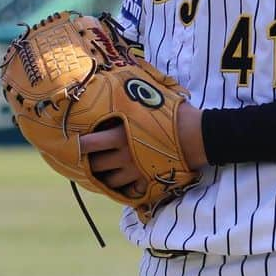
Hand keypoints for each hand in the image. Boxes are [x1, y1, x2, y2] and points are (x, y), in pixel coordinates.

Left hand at [79, 105, 207, 198]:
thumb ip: (133, 102)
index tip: (75, 142)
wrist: (200, 136)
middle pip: (96, 165)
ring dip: (106, 176)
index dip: (79, 144)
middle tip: (93, 155)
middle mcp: (123, 156)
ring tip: (109, 169)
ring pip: (110, 181)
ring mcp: (135, 171)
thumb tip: (121, 85)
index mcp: (119, 135)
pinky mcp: (148, 182)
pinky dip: (124, 186)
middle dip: (92, 161)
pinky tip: (126, 179)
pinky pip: (128, 190)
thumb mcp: (151, 101)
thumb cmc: (176, 114)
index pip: (88, 144)